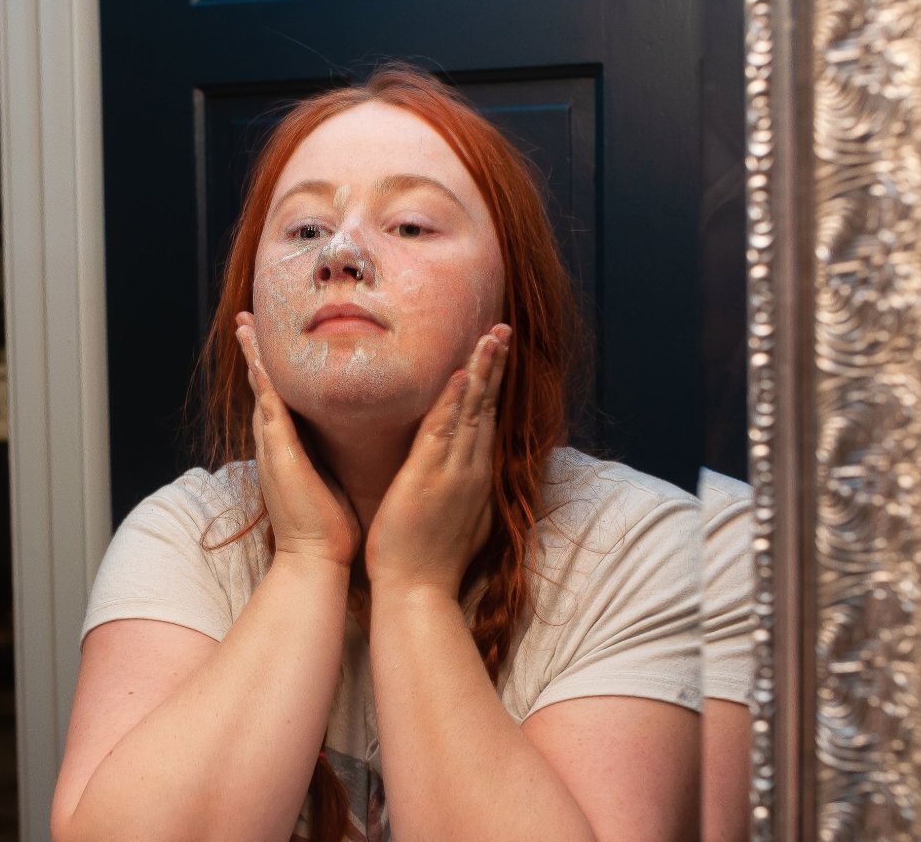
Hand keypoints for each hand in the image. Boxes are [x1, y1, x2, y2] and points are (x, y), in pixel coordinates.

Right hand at [235, 312, 360, 567]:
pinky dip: (262, 380)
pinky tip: (259, 357)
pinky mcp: (278, 453)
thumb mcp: (332, 478)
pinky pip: (268, 406)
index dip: (274, 369)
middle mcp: (275, 443)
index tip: (272, 342)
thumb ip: (334, 456)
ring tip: (244, 325)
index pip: (281, 399)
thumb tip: (355, 439)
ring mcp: (272, 447)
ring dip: (253, 356)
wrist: (314, 559)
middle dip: (255, 353)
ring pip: (261, 389)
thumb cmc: (329, 527)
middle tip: (247, 320)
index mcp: (290, 448)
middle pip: (262, 387)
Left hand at [365, 324, 511, 595]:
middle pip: (488, 407)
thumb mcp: (455, 520)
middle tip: (503, 329)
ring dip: (482, 371)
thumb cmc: (429, 561)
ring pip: (474, 412)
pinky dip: (454, 402)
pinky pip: (444, 432)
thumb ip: (460, 493)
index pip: (487, 421)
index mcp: (474, 477)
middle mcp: (471, 470)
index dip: (493, 385)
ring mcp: (454, 473)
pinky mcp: (430, 479)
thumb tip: (464, 478)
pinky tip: (460, 375)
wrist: (417, 593)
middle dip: (495, 366)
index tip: (497, 353)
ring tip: (491, 336)